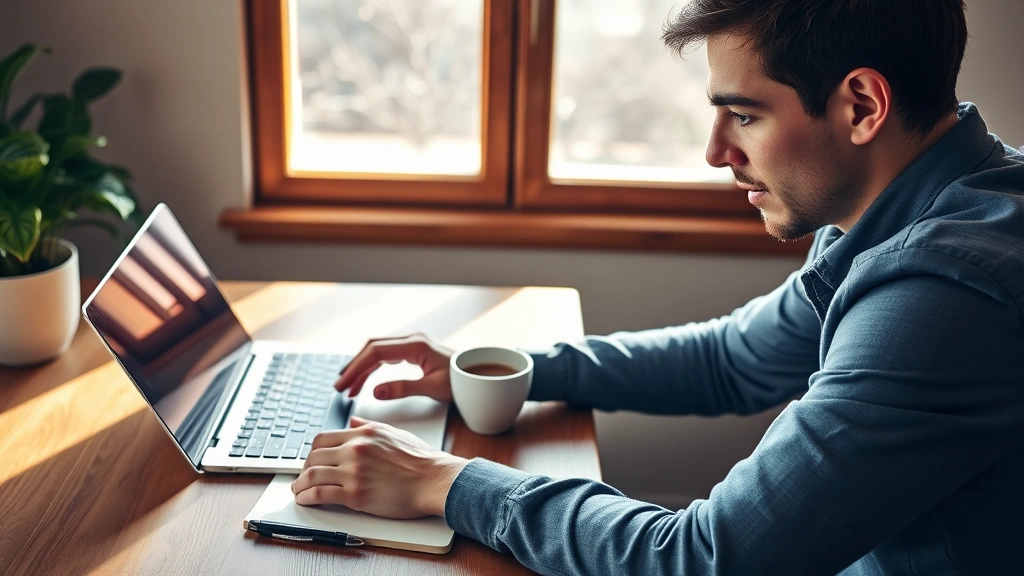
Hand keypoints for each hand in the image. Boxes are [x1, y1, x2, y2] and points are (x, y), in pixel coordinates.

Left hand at [292, 416, 468, 517]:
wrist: (435, 479)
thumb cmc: (421, 460)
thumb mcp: (393, 433)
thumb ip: (368, 426)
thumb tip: (352, 422)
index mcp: (363, 433)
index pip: (323, 438)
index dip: (313, 451)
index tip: (311, 460)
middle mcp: (355, 449)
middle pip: (314, 456)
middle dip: (305, 468)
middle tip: (303, 476)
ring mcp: (353, 472)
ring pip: (312, 475)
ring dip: (300, 484)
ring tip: (299, 490)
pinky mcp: (355, 494)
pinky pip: (320, 494)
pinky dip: (307, 497)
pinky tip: (304, 500)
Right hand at [334, 333, 453, 402]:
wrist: (476, 375)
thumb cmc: (460, 382)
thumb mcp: (433, 388)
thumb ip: (403, 388)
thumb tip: (375, 391)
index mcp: (416, 345)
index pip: (376, 352)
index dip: (357, 367)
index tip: (344, 383)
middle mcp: (411, 339)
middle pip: (373, 348)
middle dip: (354, 367)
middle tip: (340, 386)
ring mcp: (411, 343)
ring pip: (377, 350)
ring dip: (361, 367)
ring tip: (348, 386)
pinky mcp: (412, 349)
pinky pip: (385, 354)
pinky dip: (372, 366)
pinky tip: (364, 379)